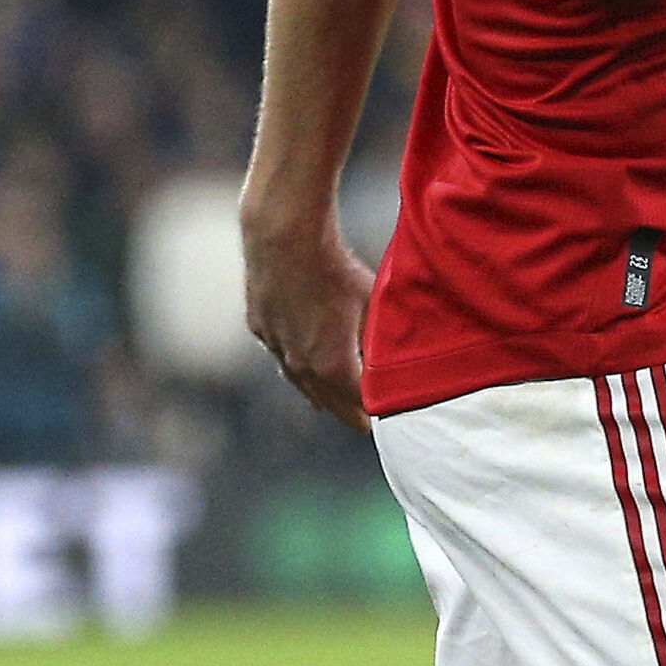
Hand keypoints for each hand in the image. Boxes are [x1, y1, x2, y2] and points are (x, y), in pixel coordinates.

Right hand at [241, 203, 375, 432]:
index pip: (358, 402)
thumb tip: (405, 350)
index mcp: (331, 366)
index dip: (373, 411)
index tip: (387, 420)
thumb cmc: (334, 268)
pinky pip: (280, 355)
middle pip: (327, 400)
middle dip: (347, 412)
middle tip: (361, 426)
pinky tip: (296, 364)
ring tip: (325, 408)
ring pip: (298, 380)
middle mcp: (300, 364)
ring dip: (316, 394)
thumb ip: (384, 334)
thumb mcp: (372, 302)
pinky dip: (294, 364)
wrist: (283, 239)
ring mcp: (276, 346)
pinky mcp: (260, 326)